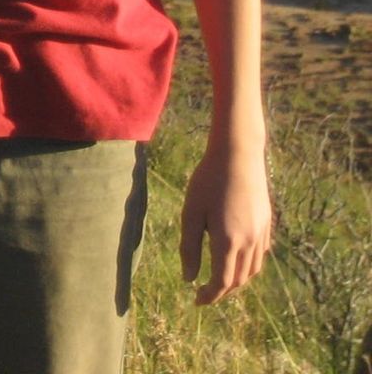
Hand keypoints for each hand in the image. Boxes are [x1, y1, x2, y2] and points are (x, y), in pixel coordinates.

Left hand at [179, 141, 271, 304]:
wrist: (238, 155)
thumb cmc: (207, 180)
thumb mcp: (191, 212)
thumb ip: (189, 246)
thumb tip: (188, 277)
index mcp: (228, 241)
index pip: (222, 282)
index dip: (210, 295)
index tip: (196, 300)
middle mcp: (249, 242)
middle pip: (239, 280)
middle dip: (222, 292)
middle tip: (204, 294)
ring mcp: (262, 234)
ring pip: (252, 270)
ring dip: (236, 281)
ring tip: (218, 281)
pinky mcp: (267, 224)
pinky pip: (260, 255)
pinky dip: (248, 266)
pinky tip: (235, 260)